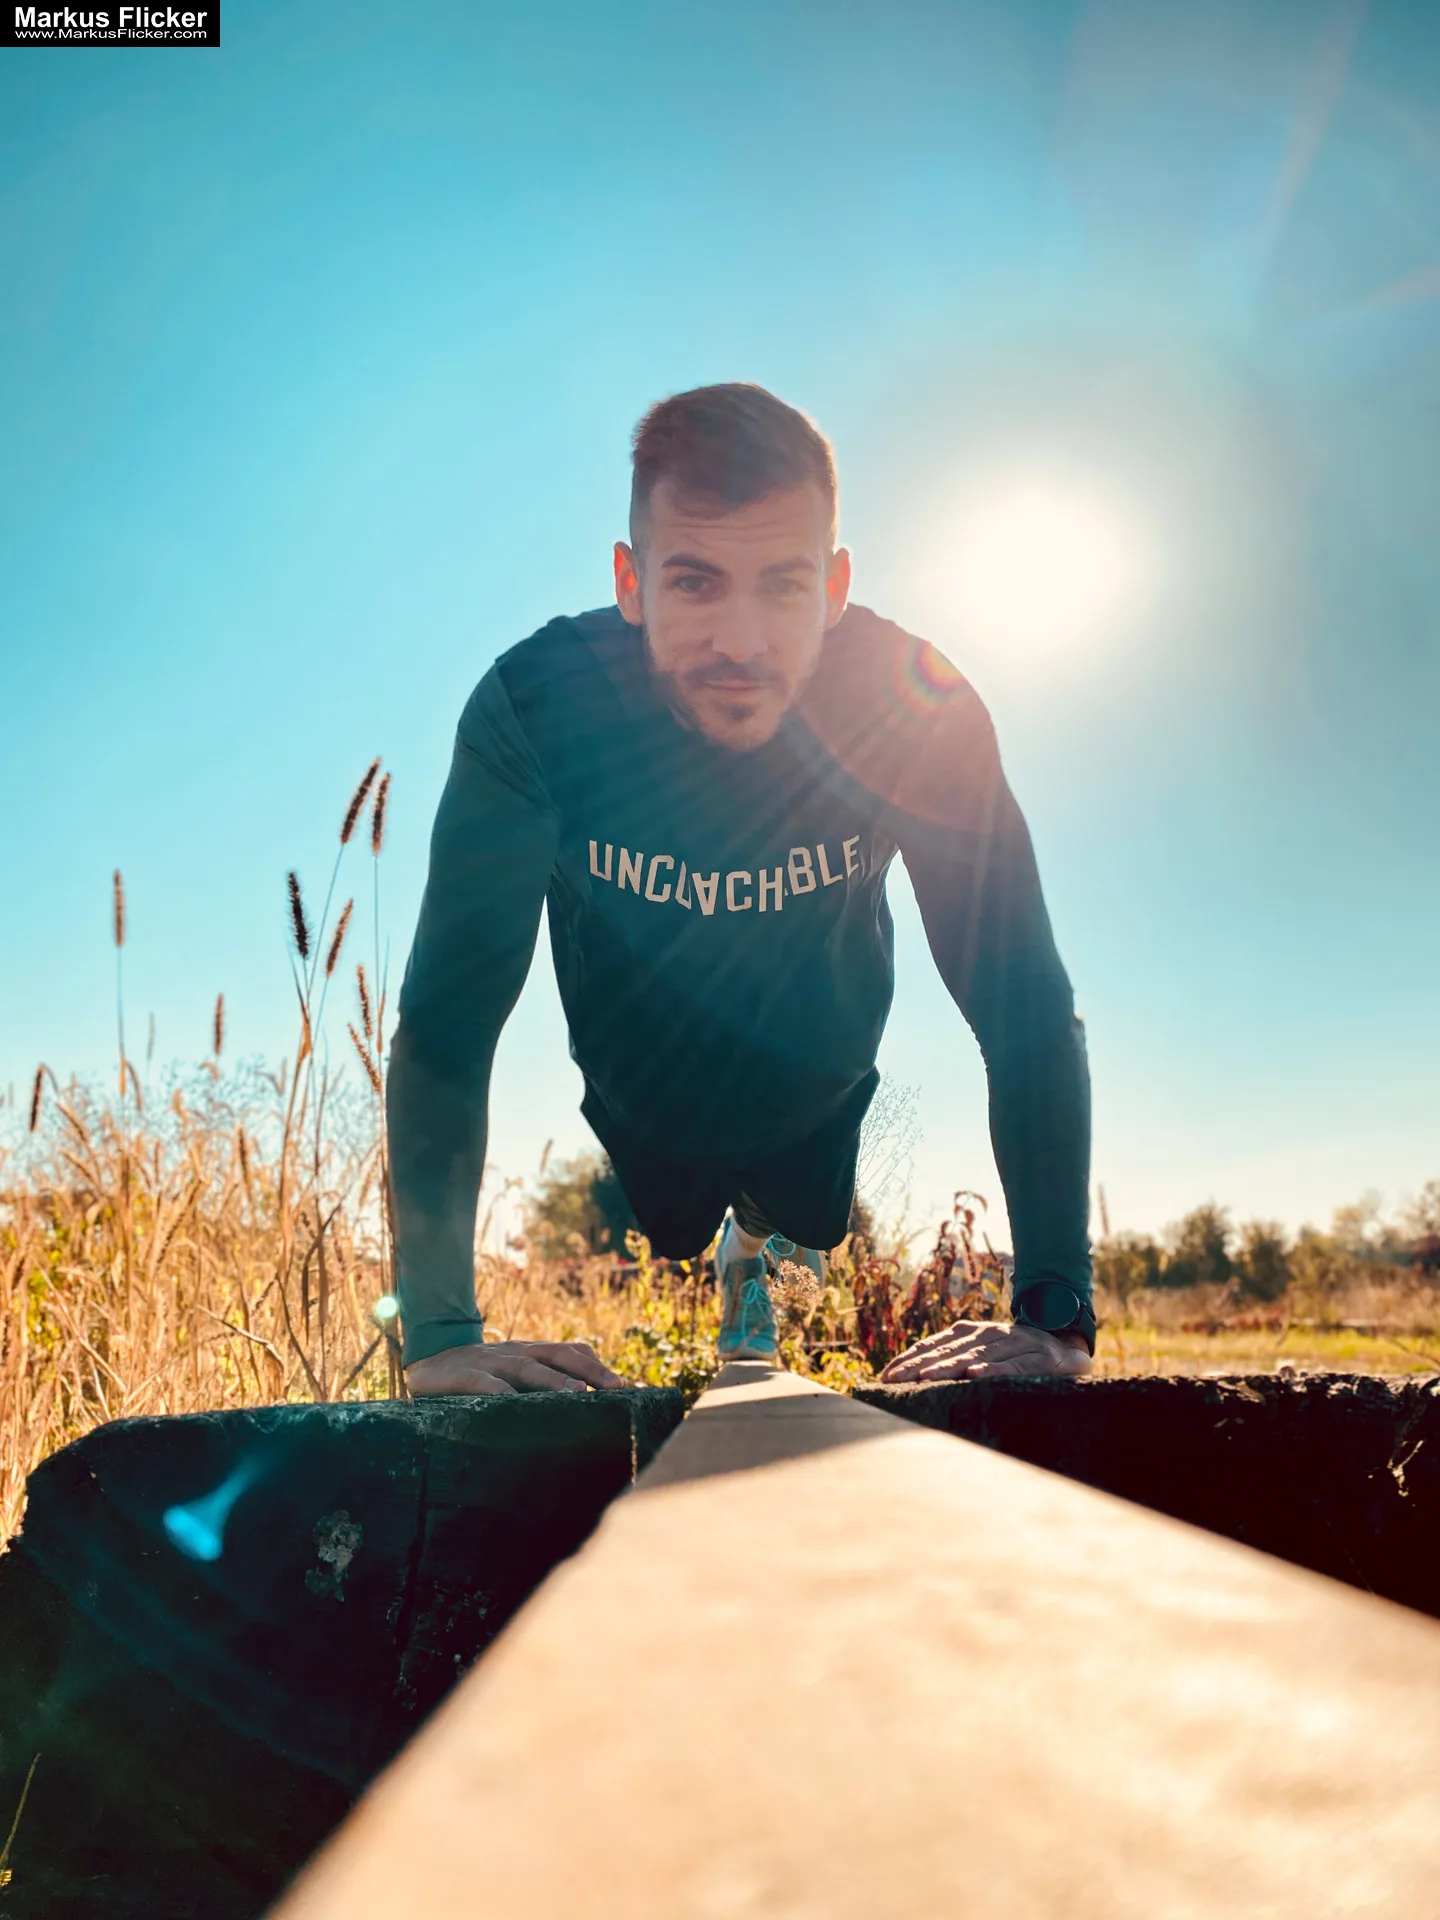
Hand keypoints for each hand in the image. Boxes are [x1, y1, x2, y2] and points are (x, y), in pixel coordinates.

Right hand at [406, 1340, 626, 1396]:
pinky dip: (497, 1391)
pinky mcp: (459, 1375)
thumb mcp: (510, 1377)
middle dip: (588, 1370)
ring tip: (576, 1393)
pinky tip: (511, 1403)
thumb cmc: (476, 1378)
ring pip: (525, 1366)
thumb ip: (539, 1385)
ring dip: (552, 1380)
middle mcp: (513, 1352)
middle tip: (615, 1387)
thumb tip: (581, 1403)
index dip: (595, 1365)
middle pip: (556, 1355)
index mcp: (527, 1352)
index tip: (623, 1385)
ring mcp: (487, 1361)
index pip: (568, 1351)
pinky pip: (480, 1381)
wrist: (425, 1365)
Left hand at [879, 1319, 1091, 1384]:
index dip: (909, 1359)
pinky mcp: (1038, 1358)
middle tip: (895, 1380)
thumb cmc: (1015, 1356)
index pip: (933, 1345)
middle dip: (918, 1365)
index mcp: (971, 1332)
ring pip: (976, 1356)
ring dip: (950, 1367)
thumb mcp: (982, 1355)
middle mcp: (989, 1333)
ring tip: (926, 1378)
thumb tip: (911, 1376)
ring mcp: (1015, 1343)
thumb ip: (953, 1361)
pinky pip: (1013, 1365)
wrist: (1066, 1349)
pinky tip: (976, 1375)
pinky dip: (994, 1370)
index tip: (886, 1377)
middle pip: (948, 1350)